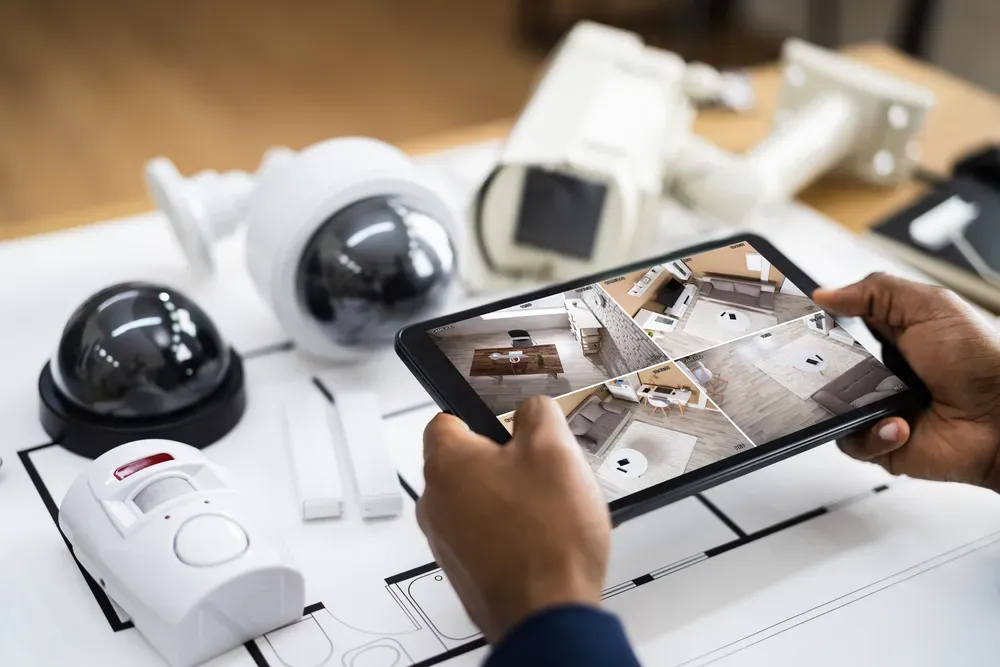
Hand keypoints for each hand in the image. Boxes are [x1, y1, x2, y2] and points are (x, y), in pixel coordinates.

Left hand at [417, 396, 610, 642]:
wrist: (547, 613)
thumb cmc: (546, 539)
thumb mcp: (554, 449)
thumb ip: (537, 413)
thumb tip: (531, 409)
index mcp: (447, 464)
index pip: (446, 419)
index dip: (481, 416)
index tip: (505, 423)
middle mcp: (436, 503)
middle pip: (467, 463)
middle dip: (504, 462)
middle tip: (542, 471)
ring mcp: (447, 541)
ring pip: (479, 501)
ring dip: (510, 500)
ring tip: (549, 511)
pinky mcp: (465, 571)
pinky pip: (486, 537)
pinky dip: (511, 534)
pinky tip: (543, 541)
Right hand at [813, 274, 999, 491]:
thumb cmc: (983, 361)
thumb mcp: (931, 306)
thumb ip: (875, 291)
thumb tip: (825, 293)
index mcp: (889, 335)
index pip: (838, 326)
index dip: (819, 325)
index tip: (807, 323)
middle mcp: (880, 372)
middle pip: (825, 367)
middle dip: (825, 367)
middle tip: (840, 366)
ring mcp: (878, 407)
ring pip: (830, 407)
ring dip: (851, 405)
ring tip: (882, 400)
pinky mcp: (881, 442)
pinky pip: (851, 441)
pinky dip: (872, 436)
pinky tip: (899, 425)